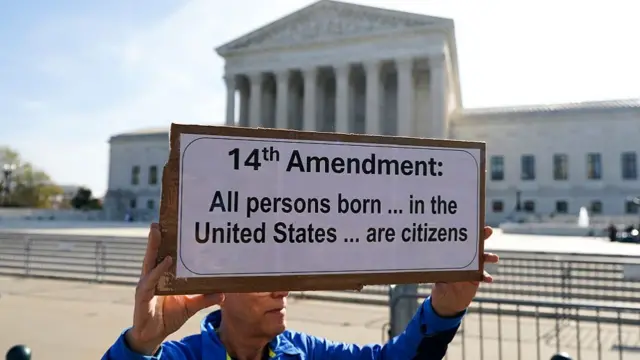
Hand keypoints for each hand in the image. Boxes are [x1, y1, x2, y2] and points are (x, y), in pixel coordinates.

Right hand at [125, 223, 223, 354]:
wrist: (154, 335)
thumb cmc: (169, 316)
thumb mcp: (190, 306)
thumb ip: (205, 298)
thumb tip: (224, 293)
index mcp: (162, 277)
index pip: (163, 256)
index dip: (165, 241)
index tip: (171, 225)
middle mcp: (152, 277)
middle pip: (154, 254)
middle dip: (156, 238)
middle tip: (159, 222)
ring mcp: (146, 286)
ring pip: (149, 262)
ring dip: (153, 247)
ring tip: (158, 232)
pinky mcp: (142, 296)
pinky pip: (150, 281)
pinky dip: (157, 270)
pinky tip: (165, 261)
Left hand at [430, 226, 498, 316]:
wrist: (447, 299)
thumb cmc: (439, 283)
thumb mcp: (436, 276)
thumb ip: (440, 271)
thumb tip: (437, 266)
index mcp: (455, 252)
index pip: (462, 239)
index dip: (469, 231)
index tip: (474, 224)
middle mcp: (465, 257)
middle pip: (475, 244)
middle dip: (482, 236)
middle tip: (488, 230)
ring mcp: (472, 267)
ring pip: (482, 259)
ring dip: (489, 256)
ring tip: (494, 258)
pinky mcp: (477, 278)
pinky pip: (483, 276)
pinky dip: (487, 276)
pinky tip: (489, 278)